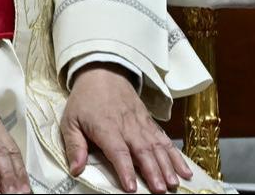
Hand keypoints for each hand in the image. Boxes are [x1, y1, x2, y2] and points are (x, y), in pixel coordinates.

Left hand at [60, 63, 192, 192]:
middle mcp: (127, 126)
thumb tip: (75, 169)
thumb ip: (74, 146)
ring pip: (157, 146)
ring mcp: (141, 124)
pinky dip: (176, 156)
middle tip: (160, 190)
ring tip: (174, 184)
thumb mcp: (70, 120)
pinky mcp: (150, 122)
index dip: (125, 169)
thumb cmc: (84, 100)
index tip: (131, 187)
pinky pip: (165, 140)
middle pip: (142, 151)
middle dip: (152, 172)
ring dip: (167, 166)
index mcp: (106, 127)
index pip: (117, 150)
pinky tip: (185, 170)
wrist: (103, 72)